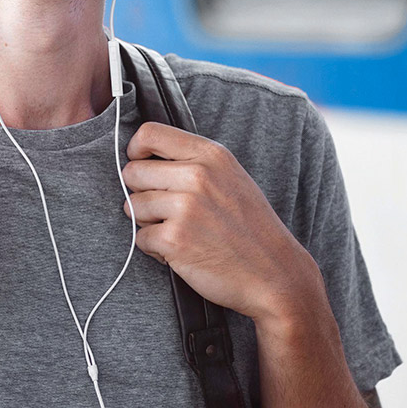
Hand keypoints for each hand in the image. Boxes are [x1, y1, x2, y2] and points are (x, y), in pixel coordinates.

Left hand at [121, 122, 325, 325]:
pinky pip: (140, 237)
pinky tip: (181, 251)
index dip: (135, 150)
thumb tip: (145, 156)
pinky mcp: (175, 239)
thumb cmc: (250, 228)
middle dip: (141, 193)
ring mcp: (185, 208)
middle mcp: (197, 176)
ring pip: (133, 206)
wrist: (273, 273)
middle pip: (133, 172)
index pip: (150, 134)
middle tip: (165, 210)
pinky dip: (155, 249)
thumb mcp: (231, 177)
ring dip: (148, 222)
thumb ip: (194, 161)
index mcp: (211, 155)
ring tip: (178, 231)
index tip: (139, 164)